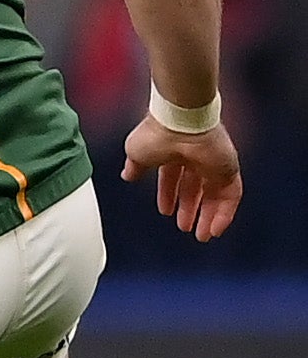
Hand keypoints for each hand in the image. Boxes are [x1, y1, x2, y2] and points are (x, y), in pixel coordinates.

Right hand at [123, 116, 239, 240]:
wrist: (180, 122)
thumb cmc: (156, 133)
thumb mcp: (136, 153)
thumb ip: (135, 167)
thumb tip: (127, 176)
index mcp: (174, 153)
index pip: (173, 178)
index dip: (168, 195)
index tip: (165, 211)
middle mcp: (196, 159)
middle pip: (196, 189)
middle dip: (190, 209)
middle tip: (185, 227)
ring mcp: (214, 164)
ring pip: (214, 196)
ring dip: (208, 217)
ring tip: (202, 235)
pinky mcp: (229, 170)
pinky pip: (231, 196)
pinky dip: (224, 214)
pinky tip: (215, 229)